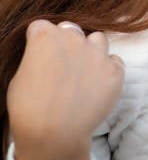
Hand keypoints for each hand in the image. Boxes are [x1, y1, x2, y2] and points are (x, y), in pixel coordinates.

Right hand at [8, 20, 123, 159]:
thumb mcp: (20, 77)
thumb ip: (37, 57)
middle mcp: (74, 39)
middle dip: (66, 43)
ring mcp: (97, 53)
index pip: (42, 27)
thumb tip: (45, 56)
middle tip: (63, 65)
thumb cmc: (28, 108)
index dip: (40, 41)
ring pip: (98, 39)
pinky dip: (107, 70)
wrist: (54, 133)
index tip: (40, 55)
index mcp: (46, 37)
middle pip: (71, 30)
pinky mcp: (115, 70)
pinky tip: (98, 86)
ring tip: (84, 72)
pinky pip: (114, 62)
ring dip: (92, 51)